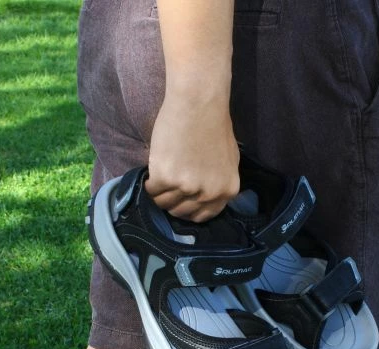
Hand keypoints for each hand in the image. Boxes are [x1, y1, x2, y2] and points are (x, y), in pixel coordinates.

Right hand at [146, 92, 239, 222]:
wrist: (199, 103)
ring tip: (160, 178)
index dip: (190, 211)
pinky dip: (149, 183)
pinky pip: (152, 190)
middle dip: (172, 203)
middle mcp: (209, 193)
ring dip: (159, 194)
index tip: (181, 204)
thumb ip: (219, 182)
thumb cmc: (214, 125)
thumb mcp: (229, 161)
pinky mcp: (166, 177)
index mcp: (227, 191)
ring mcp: (187, 187)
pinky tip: (154, 168)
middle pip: (182, 212)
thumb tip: (205, 198)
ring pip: (164, 203)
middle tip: (167, 189)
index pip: (204, 216)